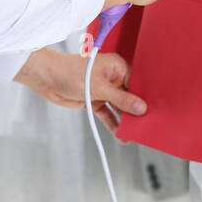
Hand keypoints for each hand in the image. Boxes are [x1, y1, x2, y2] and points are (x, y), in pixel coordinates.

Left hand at [14, 47, 144, 140]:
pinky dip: (112, 123)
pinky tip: (120, 135)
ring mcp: (104, 90)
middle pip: (129, 96)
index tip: (154, 110)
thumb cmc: (71, 73)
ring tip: (135, 134)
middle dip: (136, 111)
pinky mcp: (95, 100)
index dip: (144, 97)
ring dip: (124, 120)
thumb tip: (141, 107)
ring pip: (119, 107)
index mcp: (117, 66)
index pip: (136, 83)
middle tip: (147, 125)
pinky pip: (107, 113)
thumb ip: (121, 99)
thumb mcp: (99, 87)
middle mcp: (112, 77)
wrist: (47, 79)